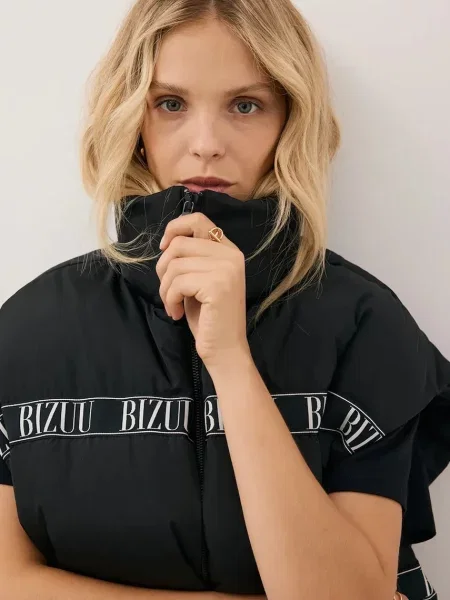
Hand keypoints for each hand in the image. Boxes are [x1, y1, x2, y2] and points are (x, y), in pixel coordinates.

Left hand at [156, 212, 250, 367]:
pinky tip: (178, 313)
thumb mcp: (199, 280)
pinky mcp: (218, 284)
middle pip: (180, 243)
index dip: (174, 228)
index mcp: (229, 250)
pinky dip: (170, 299)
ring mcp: (227, 269)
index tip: (164, 248)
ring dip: (166, 289)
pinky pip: (177, 282)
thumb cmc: (208, 318)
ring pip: (175, 264)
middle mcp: (232, 255)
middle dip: (164, 268)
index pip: (198, 219)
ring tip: (174, 305)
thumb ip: (191, 257)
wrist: (225, 350)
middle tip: (168, 291)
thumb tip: (167, 242)